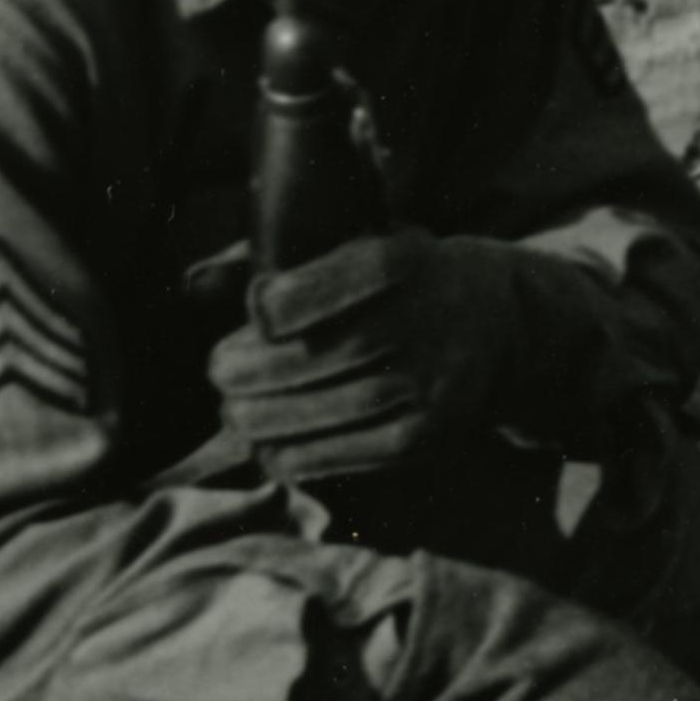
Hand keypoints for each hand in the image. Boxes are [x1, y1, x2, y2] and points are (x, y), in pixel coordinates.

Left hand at [215, 233, 508, 479]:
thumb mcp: (363, 245)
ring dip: (272, 416)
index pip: (361, 274)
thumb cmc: (403, 280)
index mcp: (418, 260)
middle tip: (221, 373)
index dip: (296, 297)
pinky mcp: (435, 434)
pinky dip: (303, 456)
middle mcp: (439, 320)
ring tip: (235, 412)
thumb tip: (195, 284)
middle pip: (340, 349)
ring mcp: (441, 383)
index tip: (257, 309)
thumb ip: (281, 258)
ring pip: (345, 406)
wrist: (504, 326)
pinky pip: (360, 452)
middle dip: (264, 367)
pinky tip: (268, 448)